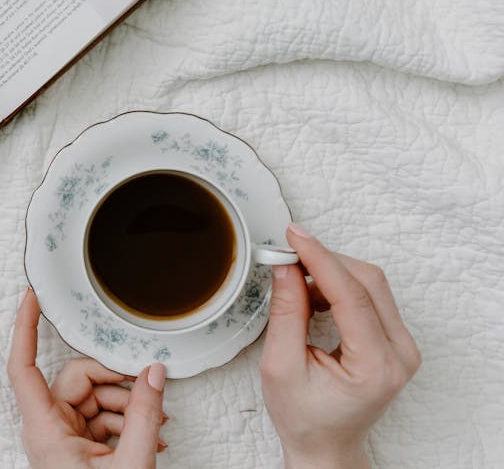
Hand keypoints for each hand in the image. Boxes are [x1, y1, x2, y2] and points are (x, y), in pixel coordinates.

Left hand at [8, 288, 167, 467]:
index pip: (23, 367)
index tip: (30, 296)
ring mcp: (62, 439)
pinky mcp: (77, 448)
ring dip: (128, 407)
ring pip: (93, 398)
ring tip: (157, 427)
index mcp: (45, 430)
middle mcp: (47, 430)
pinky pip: (99, 419)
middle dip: (116, 384)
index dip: (23, 328)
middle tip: (149, 396)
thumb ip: (144, 415)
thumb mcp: (131, 464)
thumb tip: (154, 372)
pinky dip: (126, 423)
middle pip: (76, 380)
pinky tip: (151, 437)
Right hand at [261, 224, 420, 468]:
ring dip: (329, 273)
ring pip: (370, 283)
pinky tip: (312, 295)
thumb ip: (286, 314)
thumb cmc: (304, 418)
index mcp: (377, 366)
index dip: (320, 259)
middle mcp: (400, 353)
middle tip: (286, 255)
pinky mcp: (394, 338)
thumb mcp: (280, 367)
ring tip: (294, 284)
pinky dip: (337, 285)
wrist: (325, 445)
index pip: (353, 296)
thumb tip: (286, 267)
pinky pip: (369, 295)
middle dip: (324, 262)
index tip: (294, 236)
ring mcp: (402, 345)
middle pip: (368, 282)